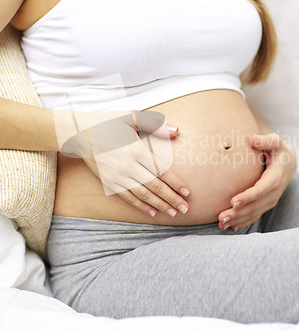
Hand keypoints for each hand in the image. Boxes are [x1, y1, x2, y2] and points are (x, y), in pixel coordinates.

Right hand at [59, 110, 189, 217]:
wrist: (79, 134)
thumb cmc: (108, 123)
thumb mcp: (131, 117)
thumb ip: (155, 124)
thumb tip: (176, 131)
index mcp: (136, 149)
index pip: (161, 170)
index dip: (175, 183)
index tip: (187, 192)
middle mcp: (128, 166)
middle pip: (155, 186)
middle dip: (172, 198)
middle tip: (185, 208)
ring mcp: (117, 176)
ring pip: (143, 194)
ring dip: (159, 205)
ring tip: (173, 213)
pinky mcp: (109, 183)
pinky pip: (128, 197)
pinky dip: (141, 206)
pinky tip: (152, 212)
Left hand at [217, 132, 296, 230]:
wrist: (288, 162)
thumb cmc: (277, 149)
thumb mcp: (275, 142)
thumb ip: (265, 140)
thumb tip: (253, 138)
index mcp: (277, 176)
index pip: (262, 189)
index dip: (249, 196)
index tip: (233, 201)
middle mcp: (275, 191)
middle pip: (256, 205)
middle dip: (239, 212)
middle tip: (221, 216)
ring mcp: (271, 199)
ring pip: (255, 212)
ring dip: (238, 219)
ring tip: (221, 224)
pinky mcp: (267, 204)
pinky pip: (255, 215)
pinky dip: (243, 222)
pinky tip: (231, 227)